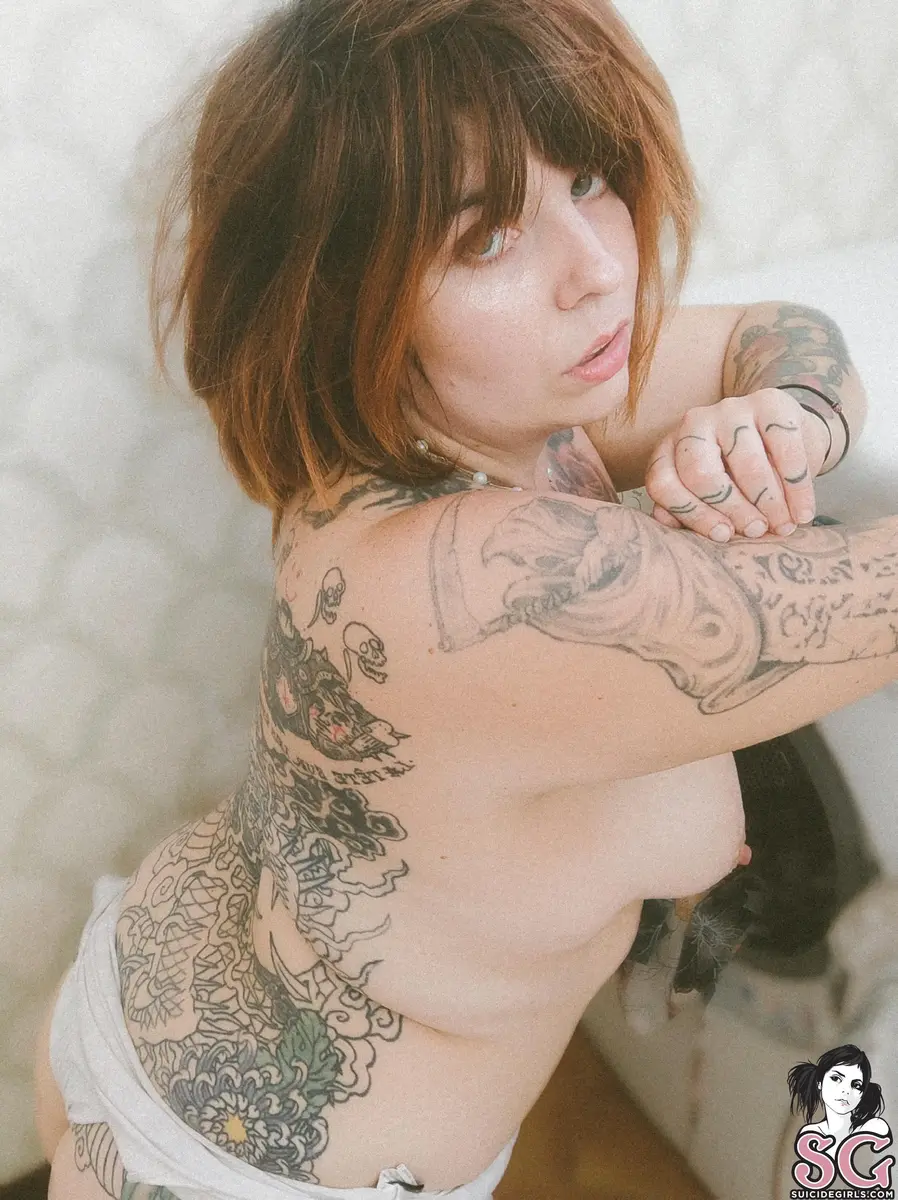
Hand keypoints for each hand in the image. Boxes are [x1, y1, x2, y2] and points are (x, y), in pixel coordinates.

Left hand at [644, 388, 830, 541]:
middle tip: (756, 531)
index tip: (724, 536)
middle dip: (732, 509)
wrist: (786, 438)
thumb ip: (690, 510)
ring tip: (784, 526)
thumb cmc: (739, 477)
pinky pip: (785, 450)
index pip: (664, 483)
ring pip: (745, 463)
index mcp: (669, 449)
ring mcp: (731, 409)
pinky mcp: (770, 403)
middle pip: (701, 473)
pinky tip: (803, 512)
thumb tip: (668, 522)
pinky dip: (797, 487)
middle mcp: (694, 424)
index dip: (692, 514)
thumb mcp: (711, 496)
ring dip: (769, 502)